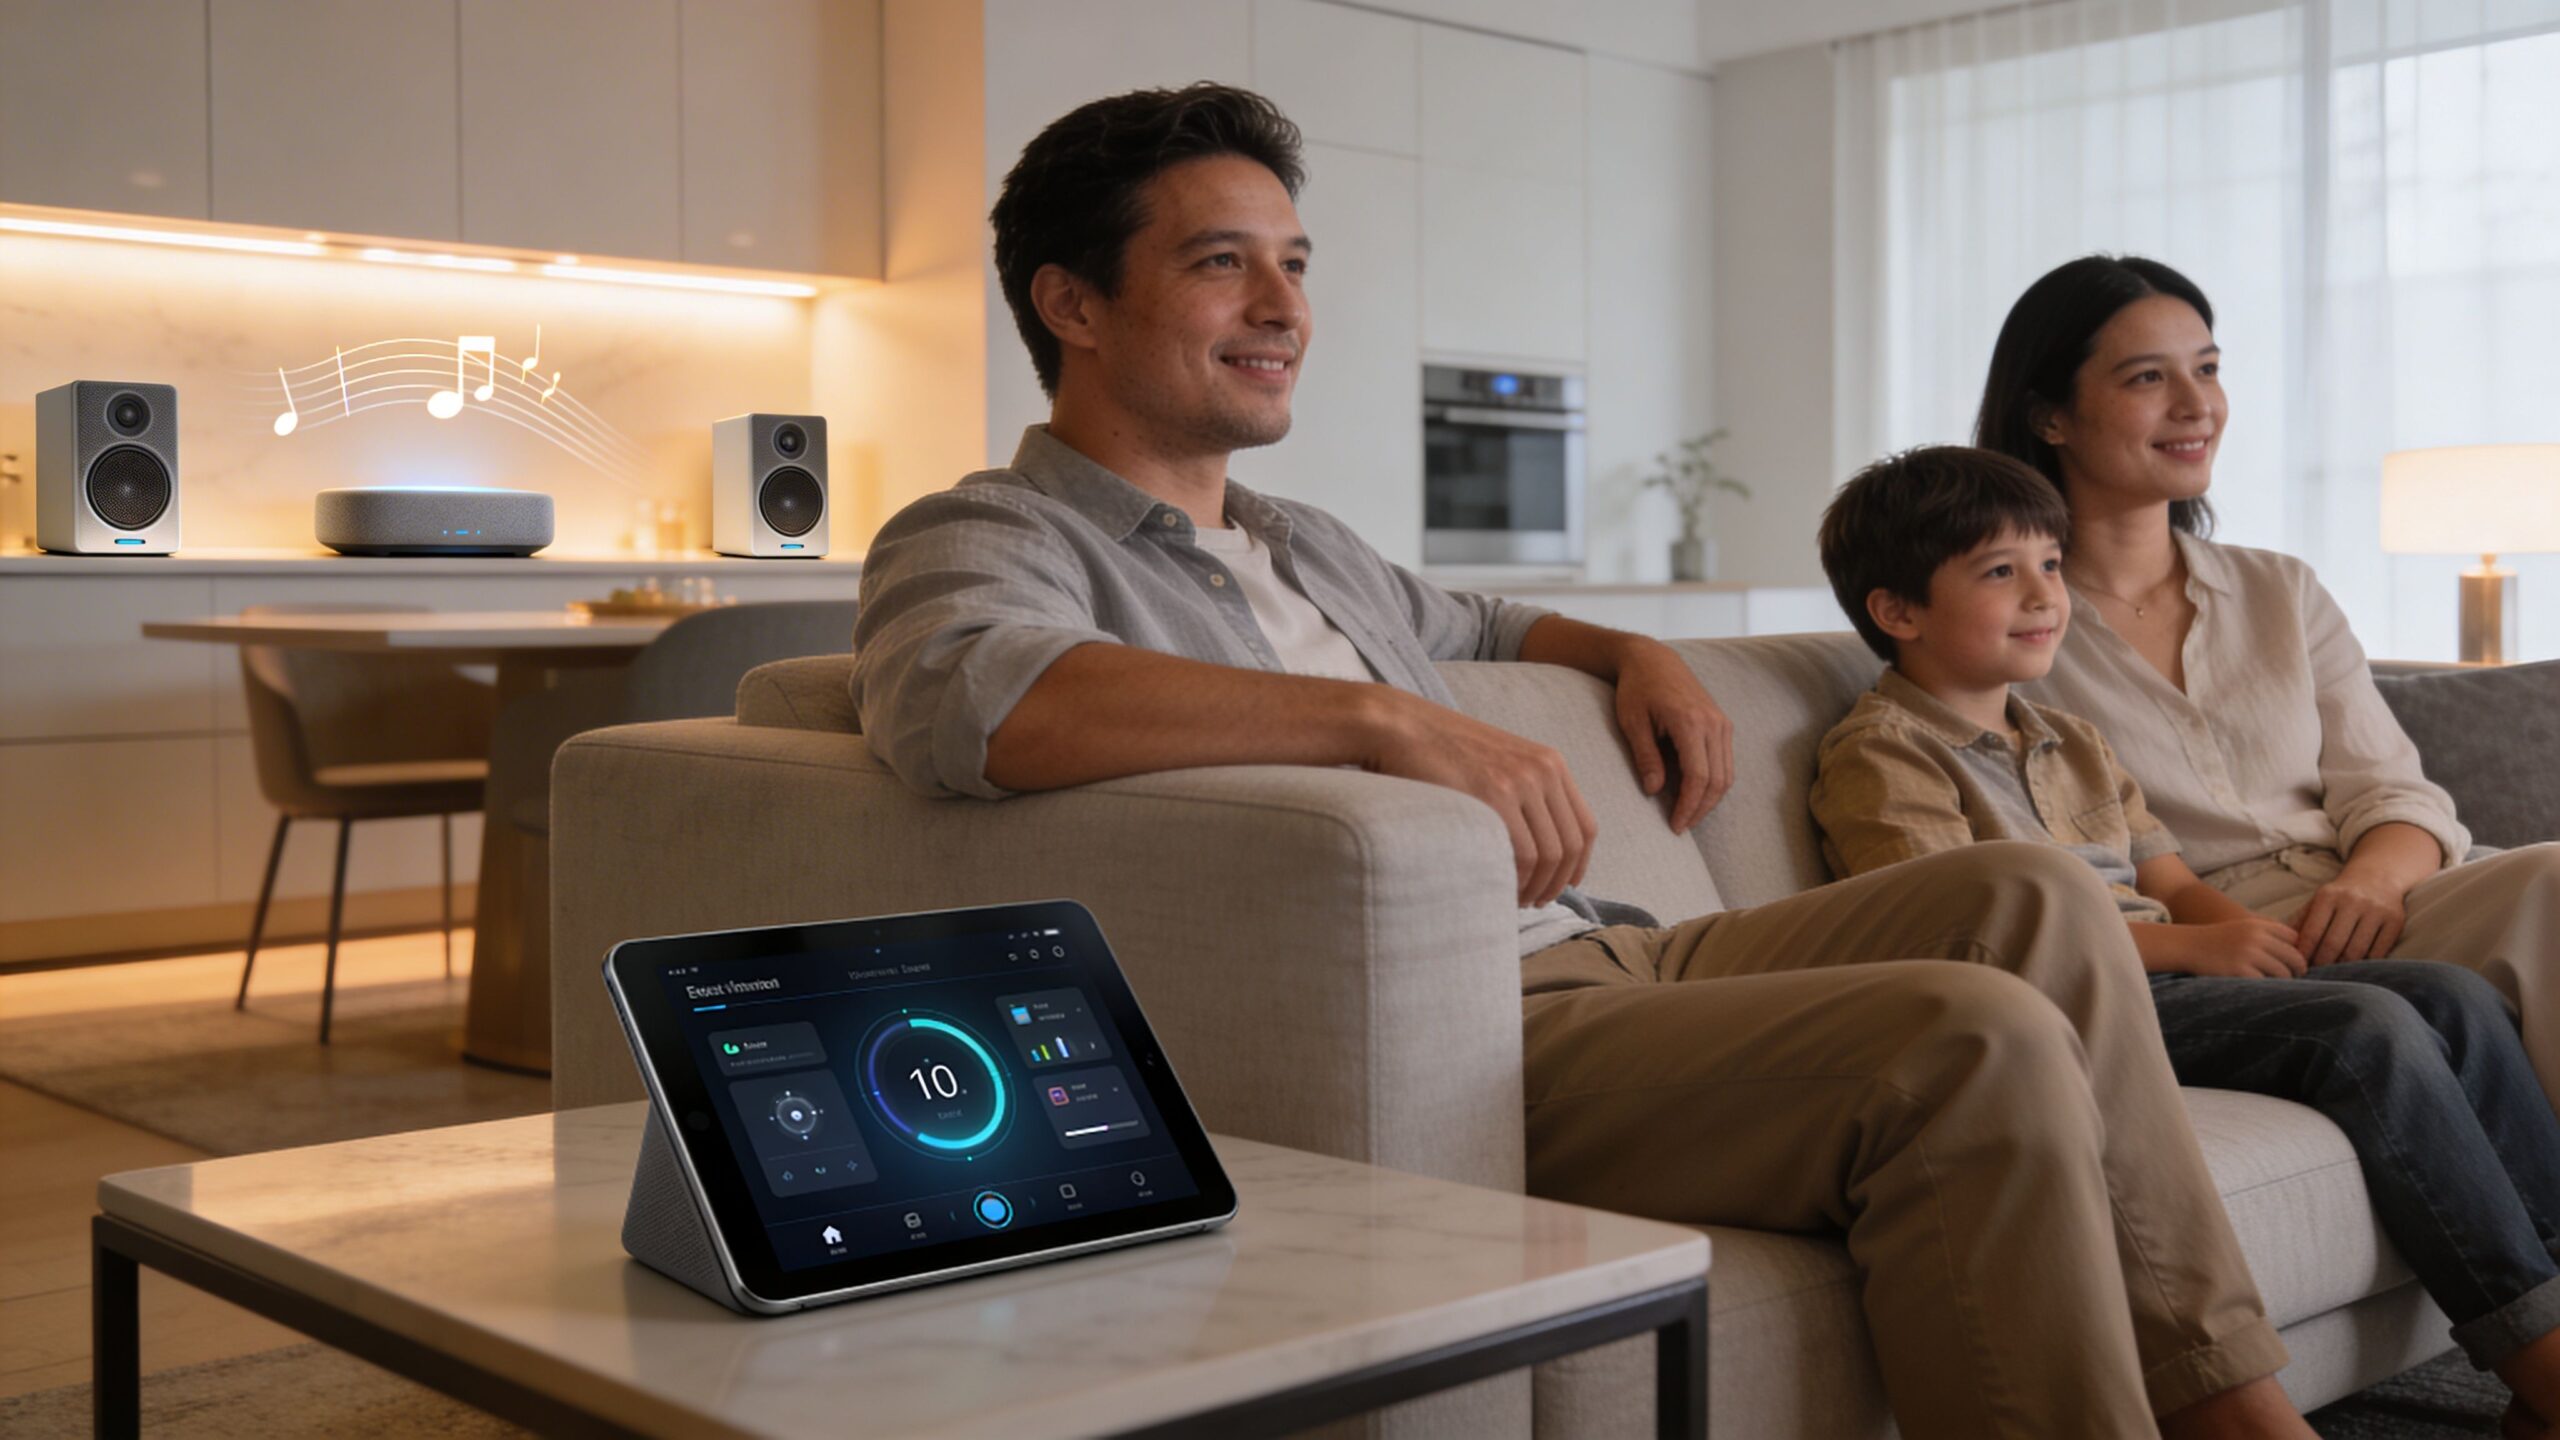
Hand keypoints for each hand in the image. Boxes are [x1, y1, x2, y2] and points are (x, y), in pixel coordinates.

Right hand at [1367, 691, 1597, 906]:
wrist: (1399, 726)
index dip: (1579, 864)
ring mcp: (1519, 781)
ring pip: (1548, 855)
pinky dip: (1516, 880)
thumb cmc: (1440, 749)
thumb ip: (1524, 792)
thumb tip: (1537, 843)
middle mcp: (1542, 770)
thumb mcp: (1498, 761)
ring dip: (1536, 887)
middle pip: (1569, 846)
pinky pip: (1521, 854)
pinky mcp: (1493, 795)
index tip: (1567, 884)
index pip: (1585, 826)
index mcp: (1550, 762)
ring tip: (1516, 899)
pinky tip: (1501, 887)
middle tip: (1536, 901)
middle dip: (1556, 883)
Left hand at [1609, 638, 1733, 830]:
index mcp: (1690, 722)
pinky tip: (1695, 794)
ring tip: (1688, 815)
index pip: (1698, 776)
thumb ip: (1645, 757)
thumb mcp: (1632, 722)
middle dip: (1700, 809)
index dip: (1688, 806)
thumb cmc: (1637, 689)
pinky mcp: (1722, 724)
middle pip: (1718, 780)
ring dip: (1710, 800)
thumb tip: (1654, 791)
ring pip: (1727, 774)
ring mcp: (1722, 723)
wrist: (1653, 659)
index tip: (1675, 825)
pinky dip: (1714, 783)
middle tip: (1680, 826)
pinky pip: (1726, 762)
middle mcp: (1713, 723)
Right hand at [2162, 918, 2307, 978]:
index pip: (2294, 938)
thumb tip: (2297, 952)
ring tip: (2274, 985)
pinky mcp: (2239, 971)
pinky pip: (2265, 984)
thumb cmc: (2217, 940)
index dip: (2295, 951)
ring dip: (2282, 982)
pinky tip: (2259, 989)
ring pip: (2283, 973)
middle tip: (2293, 978)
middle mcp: (2256, 938)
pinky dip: (2265, 988)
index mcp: (2258, 925)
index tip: (2290, 962)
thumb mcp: (2242, 927)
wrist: (2186, 946)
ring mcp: (2248, 954)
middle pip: (2294, 957)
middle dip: (2297, 970)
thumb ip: (2267, 934)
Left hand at [2295, 871, 2408, 965]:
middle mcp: (2353, 901)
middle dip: (2323, 963)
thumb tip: (2282, 947)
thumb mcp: (2316, 902)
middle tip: (2317, 974)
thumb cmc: (2339, 897)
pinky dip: (2366, 964)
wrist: (2378, 878)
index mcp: (2328, 896)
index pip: (2313, 932)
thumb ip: (2299, 922)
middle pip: (2334, 944)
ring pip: (2357, 951)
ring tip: (2335, 973)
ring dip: (2344, 967)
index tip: (2299, 967)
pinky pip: (2379, 953)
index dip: (2305, 954)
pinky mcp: (2396, 921)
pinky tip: (2357, 968)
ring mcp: (2376, 910)